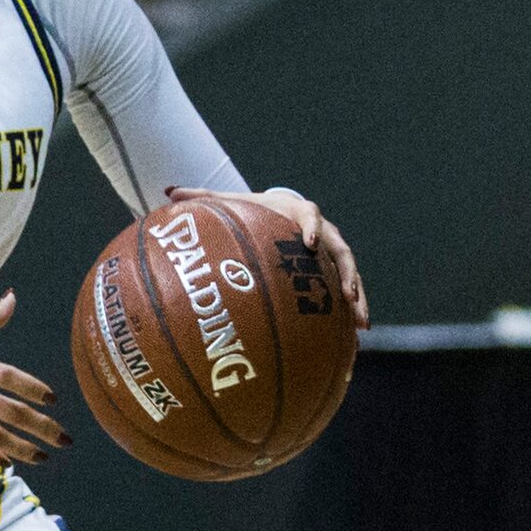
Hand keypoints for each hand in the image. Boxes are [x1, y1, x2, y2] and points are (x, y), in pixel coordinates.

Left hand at [169, 185, 368, 328]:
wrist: (278, 212)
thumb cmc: (253, 210)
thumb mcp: (232, 203)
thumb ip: (203, 199)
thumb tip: (169, 191)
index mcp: (298, 212)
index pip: (310, 215)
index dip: (312, 227)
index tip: (308, 242)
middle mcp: (321, 233)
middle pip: (341, 251)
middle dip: (347, 273)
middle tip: (346, 294)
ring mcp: (330, 254)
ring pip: (349, 275)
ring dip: (357, 298)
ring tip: (360, 324)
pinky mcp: (331, 273)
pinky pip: (344, 293)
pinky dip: (348, 313)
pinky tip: (353, 339)